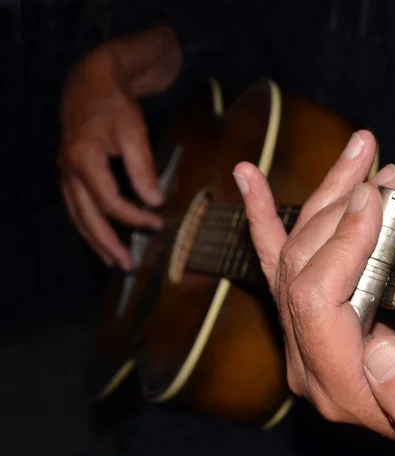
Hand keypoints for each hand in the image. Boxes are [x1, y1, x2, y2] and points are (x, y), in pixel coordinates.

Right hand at [58, 48, 163, 269]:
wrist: (92, 80)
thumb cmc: (115, 103)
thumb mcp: (133, 131)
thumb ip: (142, 167)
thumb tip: (153, 200)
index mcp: (84, 160)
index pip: (110, 202)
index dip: (134, 218)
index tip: (158, 223)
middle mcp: (69, 170)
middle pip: (87, 217)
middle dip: (108, 244)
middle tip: (126, 265)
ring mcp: (66, 171)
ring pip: (78, 215)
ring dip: (94, 240)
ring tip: (111, 259)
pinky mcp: (70, 170)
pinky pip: (76, 206)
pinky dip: (88, 224)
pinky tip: (99, 235)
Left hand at [234, 130, 394, 447]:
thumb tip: (379, 349)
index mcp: (336, 383)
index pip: (316, 300)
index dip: (342, 244)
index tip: (377, 199)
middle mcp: (305, 356)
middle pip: (299, 267)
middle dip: (337, 210)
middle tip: (378, 171)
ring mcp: (299, 332)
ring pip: (292, 251)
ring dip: (323, 197)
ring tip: (359, 152)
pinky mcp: (306, 312)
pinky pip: (274, 260)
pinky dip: (263, 216)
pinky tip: (248, 177)